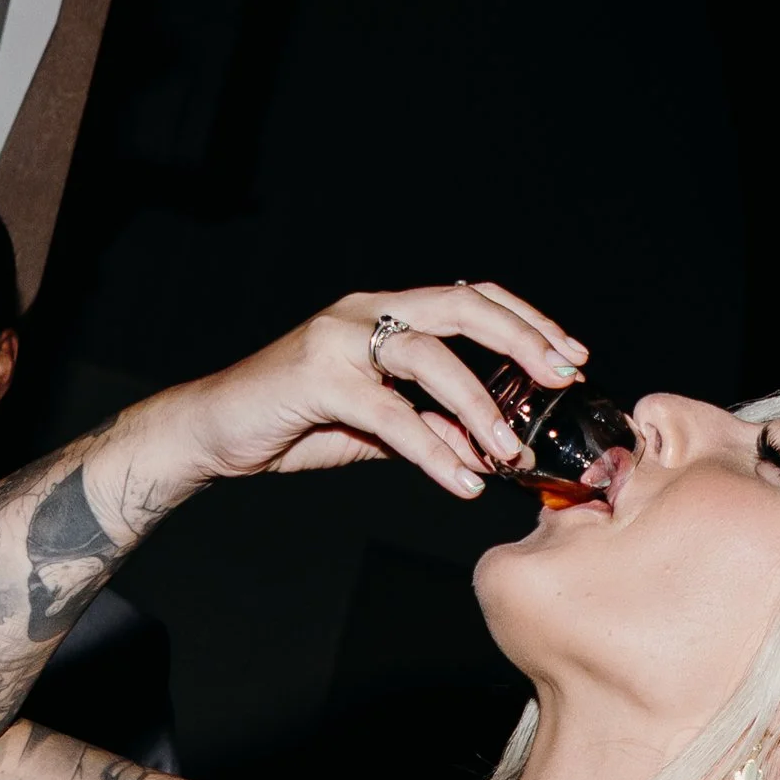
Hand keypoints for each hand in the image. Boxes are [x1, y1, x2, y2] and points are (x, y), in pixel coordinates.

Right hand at [175, 284, 590, 501]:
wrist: (210, 432)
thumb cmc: (291, 422)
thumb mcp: (373, 426)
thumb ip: (427, 427)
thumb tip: (484, 451)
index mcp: (384, 313)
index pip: (470, 298)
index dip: (525, 321)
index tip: (569, 356)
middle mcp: (364, 313)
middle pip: (462, 307)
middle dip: (523, 340)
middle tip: (564, 378)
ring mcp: (338, 339)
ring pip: (431, 357)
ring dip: (481, 406)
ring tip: (513, 451)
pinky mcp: (316, 379)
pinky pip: (391, 415)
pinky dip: (434, 450)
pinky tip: (462, 481)